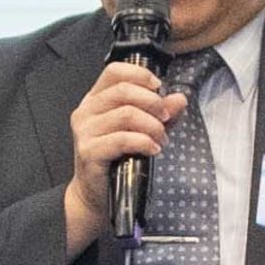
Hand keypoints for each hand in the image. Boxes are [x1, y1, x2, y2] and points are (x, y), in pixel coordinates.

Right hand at [64, 61, 187, 259]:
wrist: (96, 193)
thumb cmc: (118, 158)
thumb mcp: (143, 130)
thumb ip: (161, 113)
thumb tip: (180, 98)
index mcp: (95, 99)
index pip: (114, 71)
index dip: (140, 75)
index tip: (159, 89)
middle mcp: (86, 111)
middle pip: (123, 91)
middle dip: (153, 103)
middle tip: (166, 120)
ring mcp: (84, 131)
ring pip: (126, 114)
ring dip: (152, 126)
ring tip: (161, 140)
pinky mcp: (89, 151)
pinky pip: (122, 139)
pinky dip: (144, 142)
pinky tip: (153, 149)